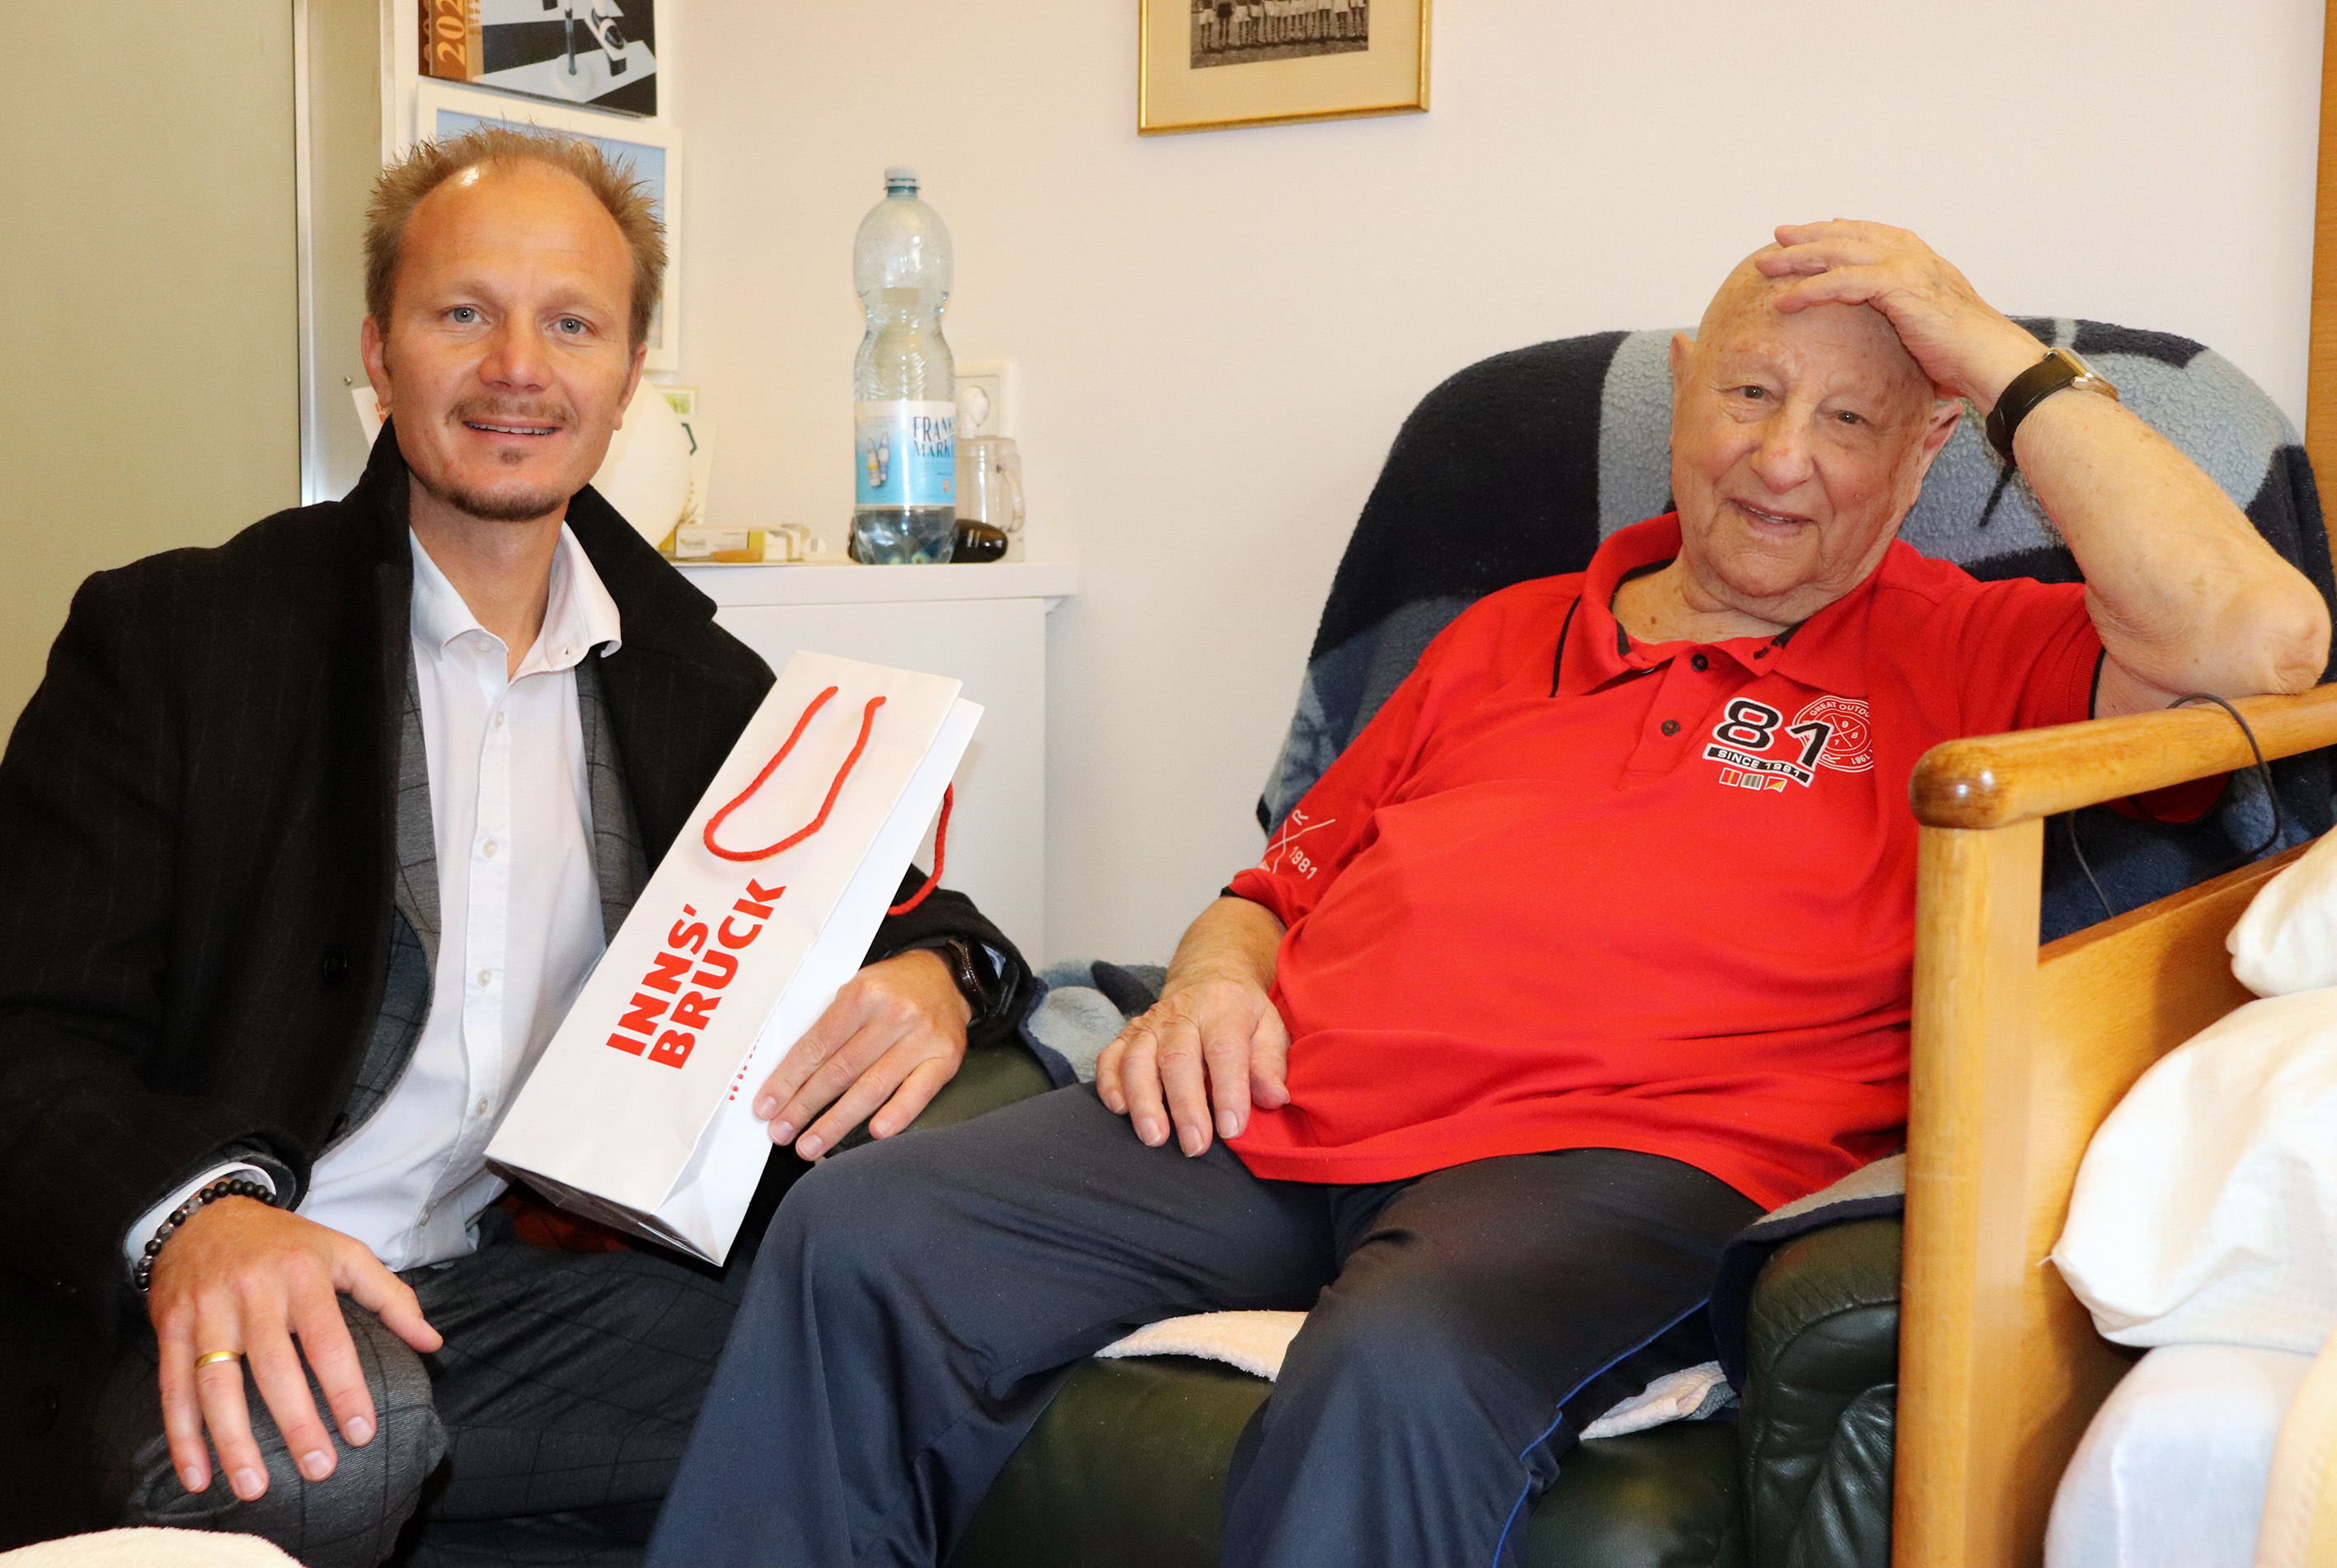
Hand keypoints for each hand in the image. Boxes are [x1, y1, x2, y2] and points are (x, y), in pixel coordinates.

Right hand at [149, 1198, 440, 1502]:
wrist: (205, 1215)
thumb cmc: (286, 1244)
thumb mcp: (345, 1253)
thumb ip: (391, 1297)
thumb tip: (431, 1342)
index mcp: (303, 1275)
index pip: (328, 1339)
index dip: (345, 1388)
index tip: (361, 1434)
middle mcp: (253, 1293)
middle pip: (273, 1367)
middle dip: (295, 1424)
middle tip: (319, 1471)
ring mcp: (207, 1311)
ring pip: (216, 1384)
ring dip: (232, 1442)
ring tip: (254, 1487)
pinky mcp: (171, 1327)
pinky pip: (173, 1388)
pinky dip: (182, 1436)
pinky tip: (197, 1475)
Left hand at [753, 949, 970, 1159]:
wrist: (947, 976)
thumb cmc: (891, 988)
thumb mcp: (854, 990)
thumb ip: (828, 1027)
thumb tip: (789, 1078)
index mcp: (863, 995)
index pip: (817, 1045)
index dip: (788, 1080)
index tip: (767, 1106)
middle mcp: (894, 1015)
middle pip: (840, 1071)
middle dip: (805, 1106)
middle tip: (781, 1133)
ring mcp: (922, 1038)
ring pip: (872, 1087)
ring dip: (837, 1121)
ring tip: (811, 1145)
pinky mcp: (946, 1058)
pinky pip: (919, 1092)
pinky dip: (897, 1114)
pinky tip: (875, 1134)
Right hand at [1096, 977, 1290, 1156]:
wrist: (1208, 978)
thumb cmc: (1241, 1013)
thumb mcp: (1269, 1027)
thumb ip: (1270, 1063)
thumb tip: (1273, 1097)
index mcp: (1223, 1009)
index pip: (1225, 1051)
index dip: (1228, 1091)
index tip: (1232, 1129)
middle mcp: (1182, 1014)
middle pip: (1177, 1060)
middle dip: (1185, 1107)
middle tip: (1195, 1146)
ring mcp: (1150, 1024)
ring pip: (1138, 1060)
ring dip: (1144, 1101)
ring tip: (1155, 1138)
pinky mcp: (1128, 1035)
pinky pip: (1110, 1058)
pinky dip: (1110, 1084)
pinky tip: (1119, 1110)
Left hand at [1756, 221, 2044, 408]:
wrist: (1992, 360)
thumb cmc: (1961, 352)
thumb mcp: (1925, 322)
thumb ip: (1901, 310)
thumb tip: (1885, 323)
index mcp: (1917, 257)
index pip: (1865, 234)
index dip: (1831, 232)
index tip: (1801, 235)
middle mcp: (1910, 254)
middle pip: (1846, 236)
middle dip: (1806, 237)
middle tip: (1774, 239)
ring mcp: (1906, 267)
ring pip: (1839, 253)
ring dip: (1798, 259)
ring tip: (1765, 266)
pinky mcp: (1900, 288)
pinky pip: (1844, 283)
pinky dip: (1811, 290)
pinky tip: (1786, 301)